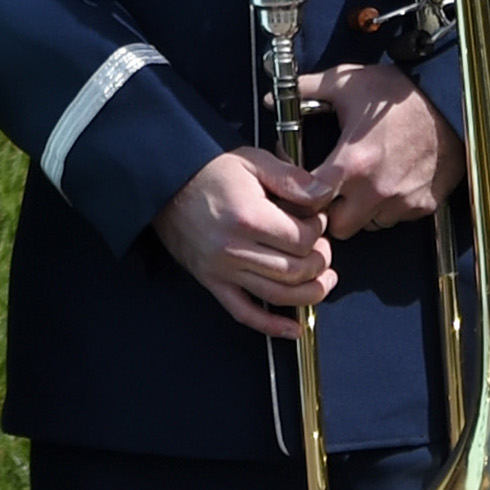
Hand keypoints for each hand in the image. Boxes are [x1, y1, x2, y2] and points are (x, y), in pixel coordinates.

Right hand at [156, 147, 334, 337]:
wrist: (165, 184)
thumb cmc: (208, 171)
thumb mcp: (253, 160)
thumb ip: (291, 179)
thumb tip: (324, 195)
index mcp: (248, 217)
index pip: (302, 239)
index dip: (319, 232)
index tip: (317, 222)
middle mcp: (235, 248)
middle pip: (295, 270)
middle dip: (319, 262)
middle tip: (323, 249)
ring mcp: (222, 269)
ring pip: (278, 295)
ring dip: (309, 294)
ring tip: (324, 282)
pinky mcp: (212, 281)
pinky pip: (244, 312)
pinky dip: (271, 326)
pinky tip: (292, 328)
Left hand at [299, 62, 452, 236]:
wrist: (453, 101)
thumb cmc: (401, 94)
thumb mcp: (348, 82)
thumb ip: (306, 90)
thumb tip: (271, 96)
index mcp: (352, 163)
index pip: (313, 204)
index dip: (303, 198)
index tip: (304, 187)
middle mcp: (376, 190)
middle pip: (340, 226)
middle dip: (332, 213)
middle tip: (333, 190)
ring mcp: (402, 201)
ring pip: (369, 225)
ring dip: (362, 211)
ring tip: (363, 183)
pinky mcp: (423, 205)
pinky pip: (397, 218)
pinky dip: (389, 207)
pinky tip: (390, 181)